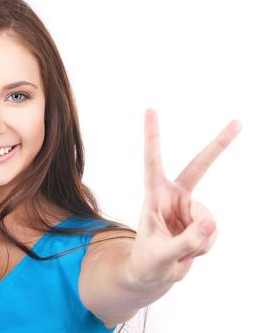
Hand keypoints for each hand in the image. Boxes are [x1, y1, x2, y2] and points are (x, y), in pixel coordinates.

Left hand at [129, 109, 241, 287]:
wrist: (153, 275)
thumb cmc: (147, 261)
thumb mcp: (159, 255)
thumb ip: (184, 241)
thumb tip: (210, 223)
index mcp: (154, 195)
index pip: (153, 162)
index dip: (152, 137)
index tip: (150, 110)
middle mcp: (174, 196)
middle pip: (199, 167)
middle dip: (218, 146)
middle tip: (237, 123)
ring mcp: (189, 208)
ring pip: (208, 220)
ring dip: (198, 242)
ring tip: (178, 250)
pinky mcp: (201, 222)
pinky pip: (212, 233)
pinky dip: (204, 248)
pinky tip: (189, 251)